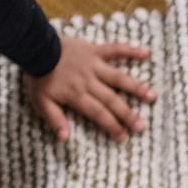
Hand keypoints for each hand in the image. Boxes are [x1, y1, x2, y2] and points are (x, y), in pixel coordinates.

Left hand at [27, 36, 156, 142]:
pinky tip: (146, 53)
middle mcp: (89, 82)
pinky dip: (130, 50)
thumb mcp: (40, 102)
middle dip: (127, 115)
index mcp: (77, 95)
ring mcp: (94, 65)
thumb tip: (65, 139)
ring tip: (152, 96)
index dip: (112, 126)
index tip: (123, 137)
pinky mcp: (95, 50)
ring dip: (136, 87)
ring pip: (118, 78)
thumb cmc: (38, 77)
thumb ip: (55, 119)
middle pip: (112, 100)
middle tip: (141, 126)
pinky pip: (114, 49)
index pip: (98, 114)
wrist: (35, 48)